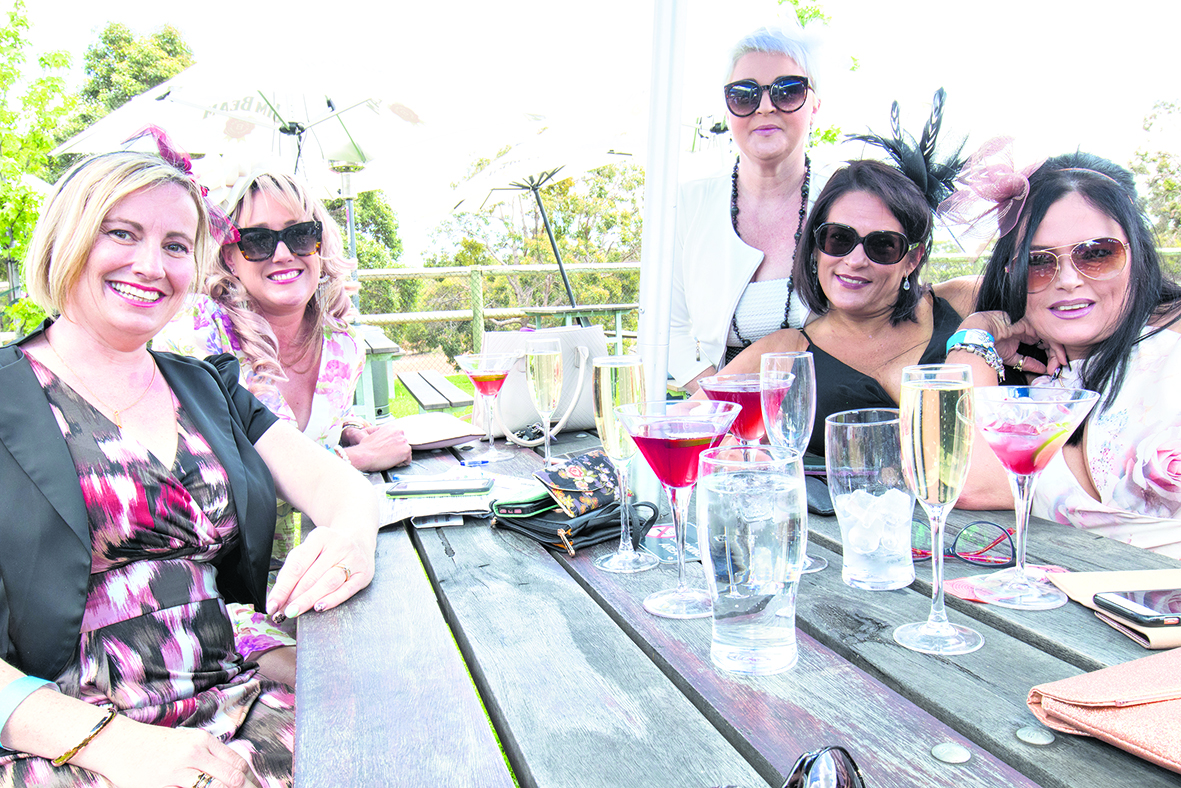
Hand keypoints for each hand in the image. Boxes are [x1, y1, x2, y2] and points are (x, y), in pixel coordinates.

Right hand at [82, 716, 261, 787]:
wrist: (117, 743)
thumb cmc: (153, 744)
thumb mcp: (185, 741)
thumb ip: (207, 754)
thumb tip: (232, 770)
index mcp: (203, 740)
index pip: (237, 761)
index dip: (247, 778)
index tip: (251, 786)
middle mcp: (195, 753)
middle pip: (232, 777)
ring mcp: (179, 771)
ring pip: (216, 787)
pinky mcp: (163, 785)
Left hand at [266, 520, 374, 621]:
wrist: (359, 538)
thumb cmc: (329, 547)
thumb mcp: (310, 548)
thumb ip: (294, 568)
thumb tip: (279, 596)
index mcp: (321, 536)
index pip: (297, 565)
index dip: (283, 587)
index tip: (272, 604)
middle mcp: (339, 546)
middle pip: (311, 576)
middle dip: (294, 597)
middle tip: (282, 611)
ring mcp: (353, 559)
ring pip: (328, 583)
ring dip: (309, 600)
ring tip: (295, 611)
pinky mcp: (363, 574)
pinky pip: (346, 590)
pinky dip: (332, 600)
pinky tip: (319, 607)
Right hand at [342, 423, 410, 471]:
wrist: (365, 455)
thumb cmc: (366, 448)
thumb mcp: (375, 434)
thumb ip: (384, 435)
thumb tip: (387, 440)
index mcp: (392, 427)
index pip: (398, 438)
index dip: (392, 446)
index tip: (386, 449)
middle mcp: (400, 431)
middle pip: (402, 444)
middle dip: (396, 450)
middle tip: (386, 454)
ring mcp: (404, 441)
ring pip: (405, 452)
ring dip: (398, 457)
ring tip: (387, 458)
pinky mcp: (406, 450)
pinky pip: (407, 461)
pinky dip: (400, 464)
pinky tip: (391, 462)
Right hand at [955, 312, 1066, 375]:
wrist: (981, 335)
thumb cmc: (990, 344)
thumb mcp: (1011, 357)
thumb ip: (1026, 362)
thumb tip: (1041, 370)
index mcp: (1025, 333)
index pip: (1043, 344)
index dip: (1050, 356)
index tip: (1053, 369)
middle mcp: (1031, 328)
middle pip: (1049, 341)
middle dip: (1056, 355)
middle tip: (1058, 368)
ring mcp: (1033, 324)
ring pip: (1052, 337)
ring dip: (1058, 352)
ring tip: (1060, 363)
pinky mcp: (1035, 323)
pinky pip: (1049, 334)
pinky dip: (1056, 346)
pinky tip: (1058, 356)